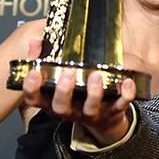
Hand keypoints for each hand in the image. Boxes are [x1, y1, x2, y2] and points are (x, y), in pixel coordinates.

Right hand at [20, 36, 134, 145]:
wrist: (103, 118)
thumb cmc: (76, 93)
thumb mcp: (58, 77)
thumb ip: (45, 58)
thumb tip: (36, 39)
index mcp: (52, 101)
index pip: (34, 99)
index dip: (31, 88)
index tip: (34, 72)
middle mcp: (69, 110)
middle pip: (61, 107)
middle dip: (64, 91)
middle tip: (68, 73)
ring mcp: (91, 113)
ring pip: (90, 108)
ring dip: (93, 93)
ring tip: (95, 75)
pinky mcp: (112, 112)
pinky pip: (120, 106)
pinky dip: (125, 95)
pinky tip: (127, 81)